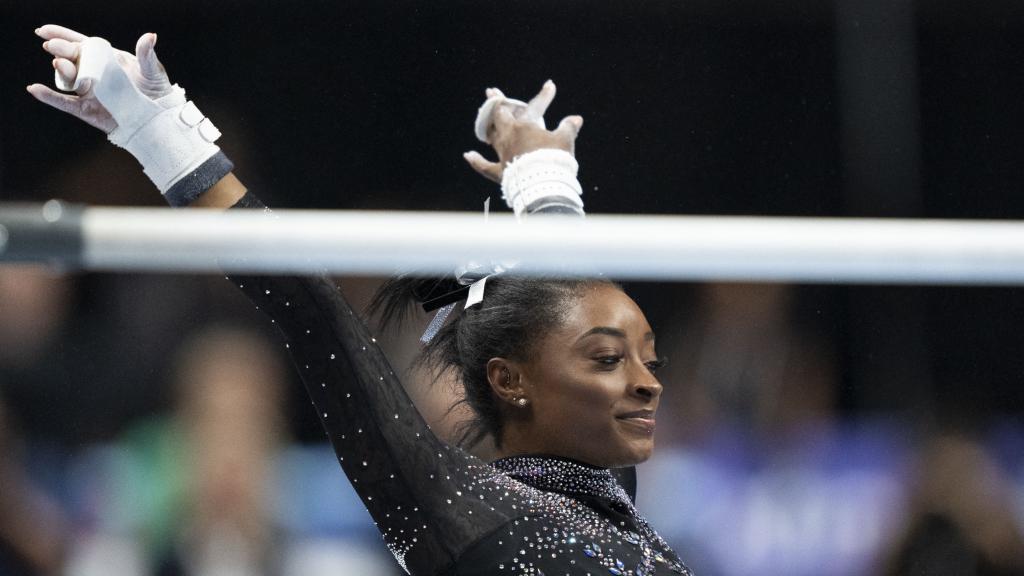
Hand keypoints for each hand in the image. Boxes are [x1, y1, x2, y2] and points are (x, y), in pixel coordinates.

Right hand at [26, 25, 172, 132]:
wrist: (160, 118)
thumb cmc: (156, 91)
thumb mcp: (152, 71)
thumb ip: (146, 54)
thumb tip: (150, 36)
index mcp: (104, 59)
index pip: (79, 44)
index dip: (62, 36)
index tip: (45, 31)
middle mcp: (92, 73)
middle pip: (71, 59)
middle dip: (61, 50)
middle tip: (53, 46)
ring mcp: (88, 91)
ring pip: (68, 79)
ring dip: (61, 70)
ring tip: (59, 63)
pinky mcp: (87, 110)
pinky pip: (65, 103)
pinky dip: (49, 97)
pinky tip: (35, 89)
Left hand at [464, 80, 583, 182]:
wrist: (543, 184)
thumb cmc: (555, 159)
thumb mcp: (565, 140)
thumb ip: (568, 127)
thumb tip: (576, 119)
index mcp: (525, 126)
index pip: (533, 106)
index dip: (543, 95)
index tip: (550, 85)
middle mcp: (509, 137)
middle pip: (500, 115)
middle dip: (497, 102)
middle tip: (492, 91)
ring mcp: (502, 154)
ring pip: (491, 136)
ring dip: (487, 126)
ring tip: (483, 119)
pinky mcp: (499, 172)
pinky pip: (484, 166)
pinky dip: (476, 161)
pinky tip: (468, 155)